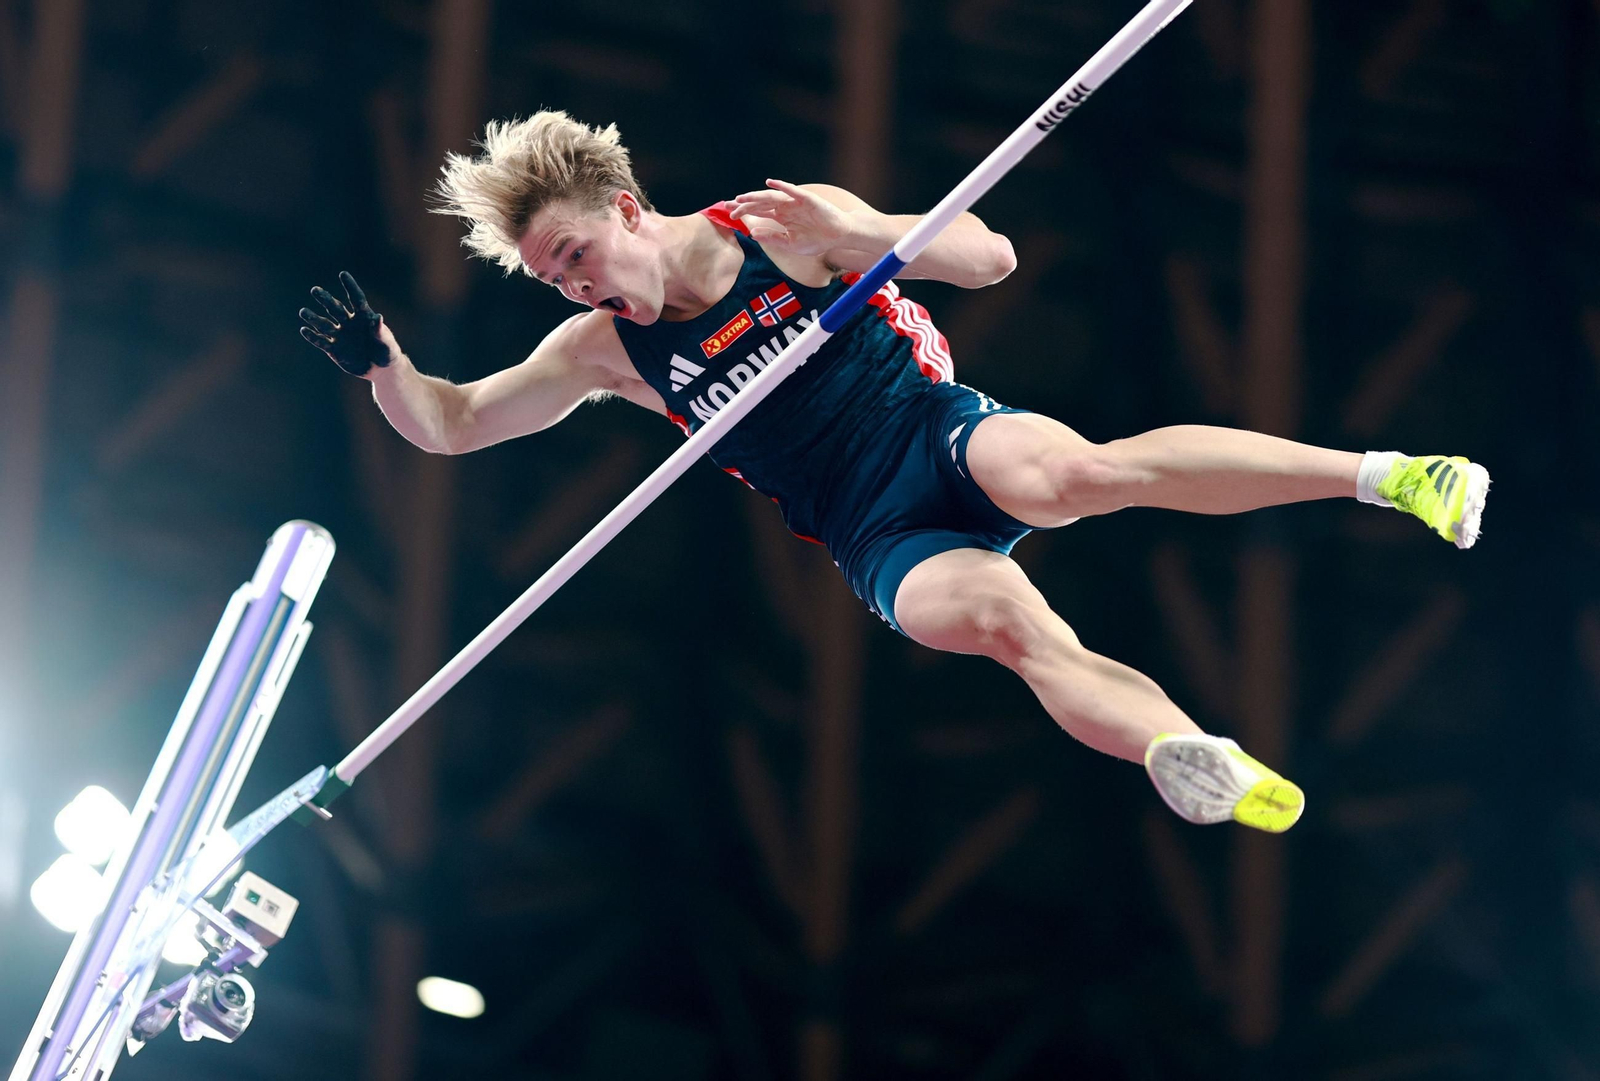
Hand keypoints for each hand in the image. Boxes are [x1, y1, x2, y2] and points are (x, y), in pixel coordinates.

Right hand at [299, 271, 394, 377]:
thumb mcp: (386, 342)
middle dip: (325, 299)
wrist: (381, 369)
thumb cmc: (387, 351)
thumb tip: (378, 317)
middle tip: (315, 290)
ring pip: (324, 324)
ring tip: (303, 312)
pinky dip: (313, 336)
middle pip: (335, 308)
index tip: (343, 274)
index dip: (350, 287)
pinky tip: (304, 330)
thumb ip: (380, 331)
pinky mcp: (335, 349)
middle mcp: (349, 322)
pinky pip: (322, 341)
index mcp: (364, 317)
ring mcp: (340, 335)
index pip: (356, 299)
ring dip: (314, 318)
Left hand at [726, 179, 855, 257]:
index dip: (745, 212)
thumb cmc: (817, 240)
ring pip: (772, 197)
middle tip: (728, 205)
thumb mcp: (790, 244)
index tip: (730, 215)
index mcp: (782, 216)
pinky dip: (782, 186)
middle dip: (744, 204)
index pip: (759, 212)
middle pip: (761, 203)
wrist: (839, 236)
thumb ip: (772, 238)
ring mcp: (796, 202)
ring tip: (742, 198)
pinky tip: (770, 183)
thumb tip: (752, 233)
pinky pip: (793, 191)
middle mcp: (786, 207)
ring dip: (757, 196)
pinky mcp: (808, 199)